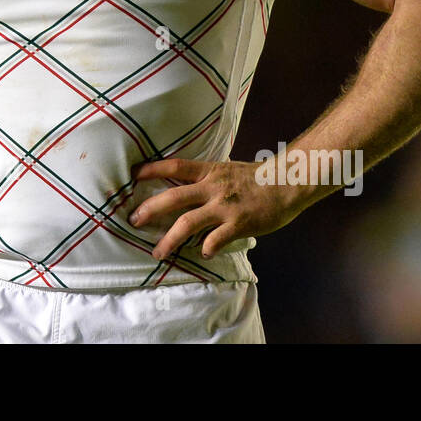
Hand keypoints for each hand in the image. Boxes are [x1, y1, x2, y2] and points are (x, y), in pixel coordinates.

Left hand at [128, 158, 306, 260]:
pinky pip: (215, 239)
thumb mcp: (228, 170)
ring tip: (157, 252)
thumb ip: (207, 179)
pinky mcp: (238, 223)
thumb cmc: (258, 178)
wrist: (288, 182)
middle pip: (173, 197)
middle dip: (149, 209)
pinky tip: (202, 254)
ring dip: (169, 239)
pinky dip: (205, 248)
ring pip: (188, 222)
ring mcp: (224, 206)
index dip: (151, 169)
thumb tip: (188, 189)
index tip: (132, 176)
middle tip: (133, 221)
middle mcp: (212, 187)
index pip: (174, 166)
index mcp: (209, 171)